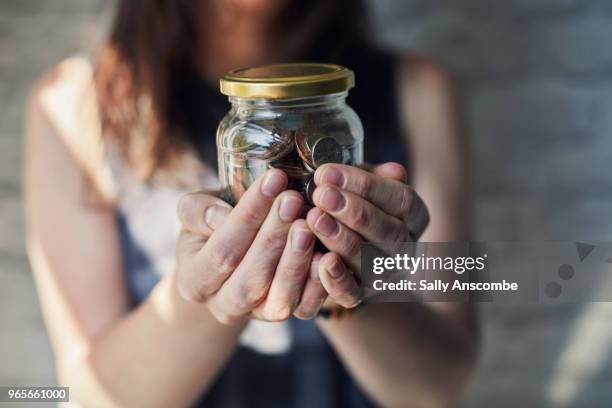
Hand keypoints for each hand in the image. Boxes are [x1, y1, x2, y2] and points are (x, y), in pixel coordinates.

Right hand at [175, 169, 326, 323]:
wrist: (229, 258)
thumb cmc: (212, 227)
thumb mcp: (195, 213)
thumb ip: (199, 211)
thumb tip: (222, 216)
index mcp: (195, 280)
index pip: (222, 250)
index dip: (248, 215)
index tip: (273, 179)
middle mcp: (224, 306)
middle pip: (250, 279)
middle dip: (273, 237)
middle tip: (293, 200)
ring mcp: (256, 315)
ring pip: (278, 300)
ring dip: (295, 262)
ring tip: (308, 226)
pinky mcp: (285, 315)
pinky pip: (304, 309)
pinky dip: (317, 284)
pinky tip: (327, 255)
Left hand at [305, 162, 429, 307]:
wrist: (331, 249)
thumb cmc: (346, 206)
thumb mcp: (357, 185)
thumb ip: (370, 176)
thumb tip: (394, 171)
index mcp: (413, 217)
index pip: (401, 199)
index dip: (366, 185)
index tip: (328, 172)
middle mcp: (406, 248)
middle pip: (389, 231)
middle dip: (353, 211)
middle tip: (322, 194)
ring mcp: (386, 275)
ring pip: (370, 260)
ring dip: (341, 238)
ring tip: (314, 218)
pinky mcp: (360, 296)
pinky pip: (352, 293)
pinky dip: (337, 279)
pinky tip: (321, 260)